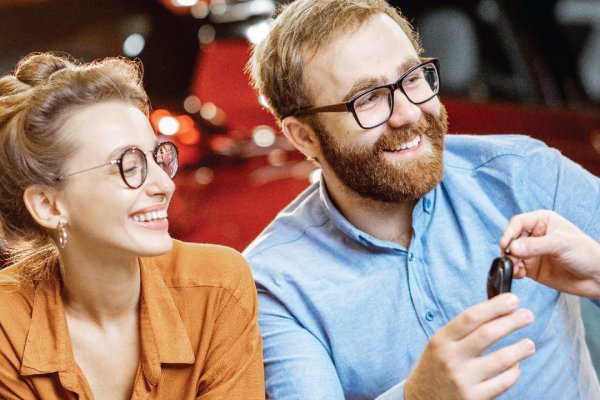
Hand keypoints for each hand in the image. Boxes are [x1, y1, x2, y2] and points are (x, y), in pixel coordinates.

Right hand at [404, 293, 534, 399]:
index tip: (512, 299)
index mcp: (441, 341)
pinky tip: (516, 366)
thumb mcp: (439, 345)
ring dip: (520, 349)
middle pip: (487, 334)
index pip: (471, 317)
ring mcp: (463, 379)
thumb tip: (496, 312)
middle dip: (512, 322)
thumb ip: (462, 332)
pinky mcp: (474, 398)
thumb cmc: (434, 368)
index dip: (495, 306)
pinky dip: (514, 372)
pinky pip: (503, 382)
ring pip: (501, 360)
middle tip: (528, 315)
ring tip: (530, 344)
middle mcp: (451, 358)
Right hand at [500, 210, 599, 297]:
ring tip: (515, 268)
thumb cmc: (586, 254)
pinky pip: (515, 268)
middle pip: (511, 238)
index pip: (518, 222)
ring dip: (509, 261)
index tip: (506, 245)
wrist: (597, 278)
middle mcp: (534, 235)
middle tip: (510, 258)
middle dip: (508, 248)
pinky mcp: (531, 268)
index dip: (510, 232)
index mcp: (542, 221)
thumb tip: (512, 248)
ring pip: (511, 254)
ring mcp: (532, 252)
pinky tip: (518, 274)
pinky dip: (513, 271)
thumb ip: (536, 246)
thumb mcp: (562, 244)